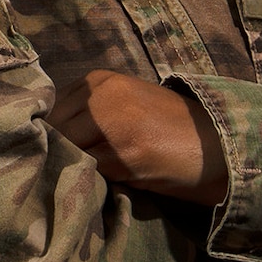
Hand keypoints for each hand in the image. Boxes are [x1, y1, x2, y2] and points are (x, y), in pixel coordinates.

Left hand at [48, 70, 228, 205]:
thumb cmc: (166, 126)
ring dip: (71, 166)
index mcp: (100, 80)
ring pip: (70, 150)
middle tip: (61, 170)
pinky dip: (91, 179)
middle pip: (55, 130)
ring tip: (81, 176)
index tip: (51, 151)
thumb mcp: (124, 103)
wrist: (215, 142)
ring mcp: (114, 124)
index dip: (49, 134)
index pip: (51, 109)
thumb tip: (46, 134)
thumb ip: (88, 111)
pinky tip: (103, 181)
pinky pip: (92, 170)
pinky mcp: (125, 155)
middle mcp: (103, 96)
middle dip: (55, 151)